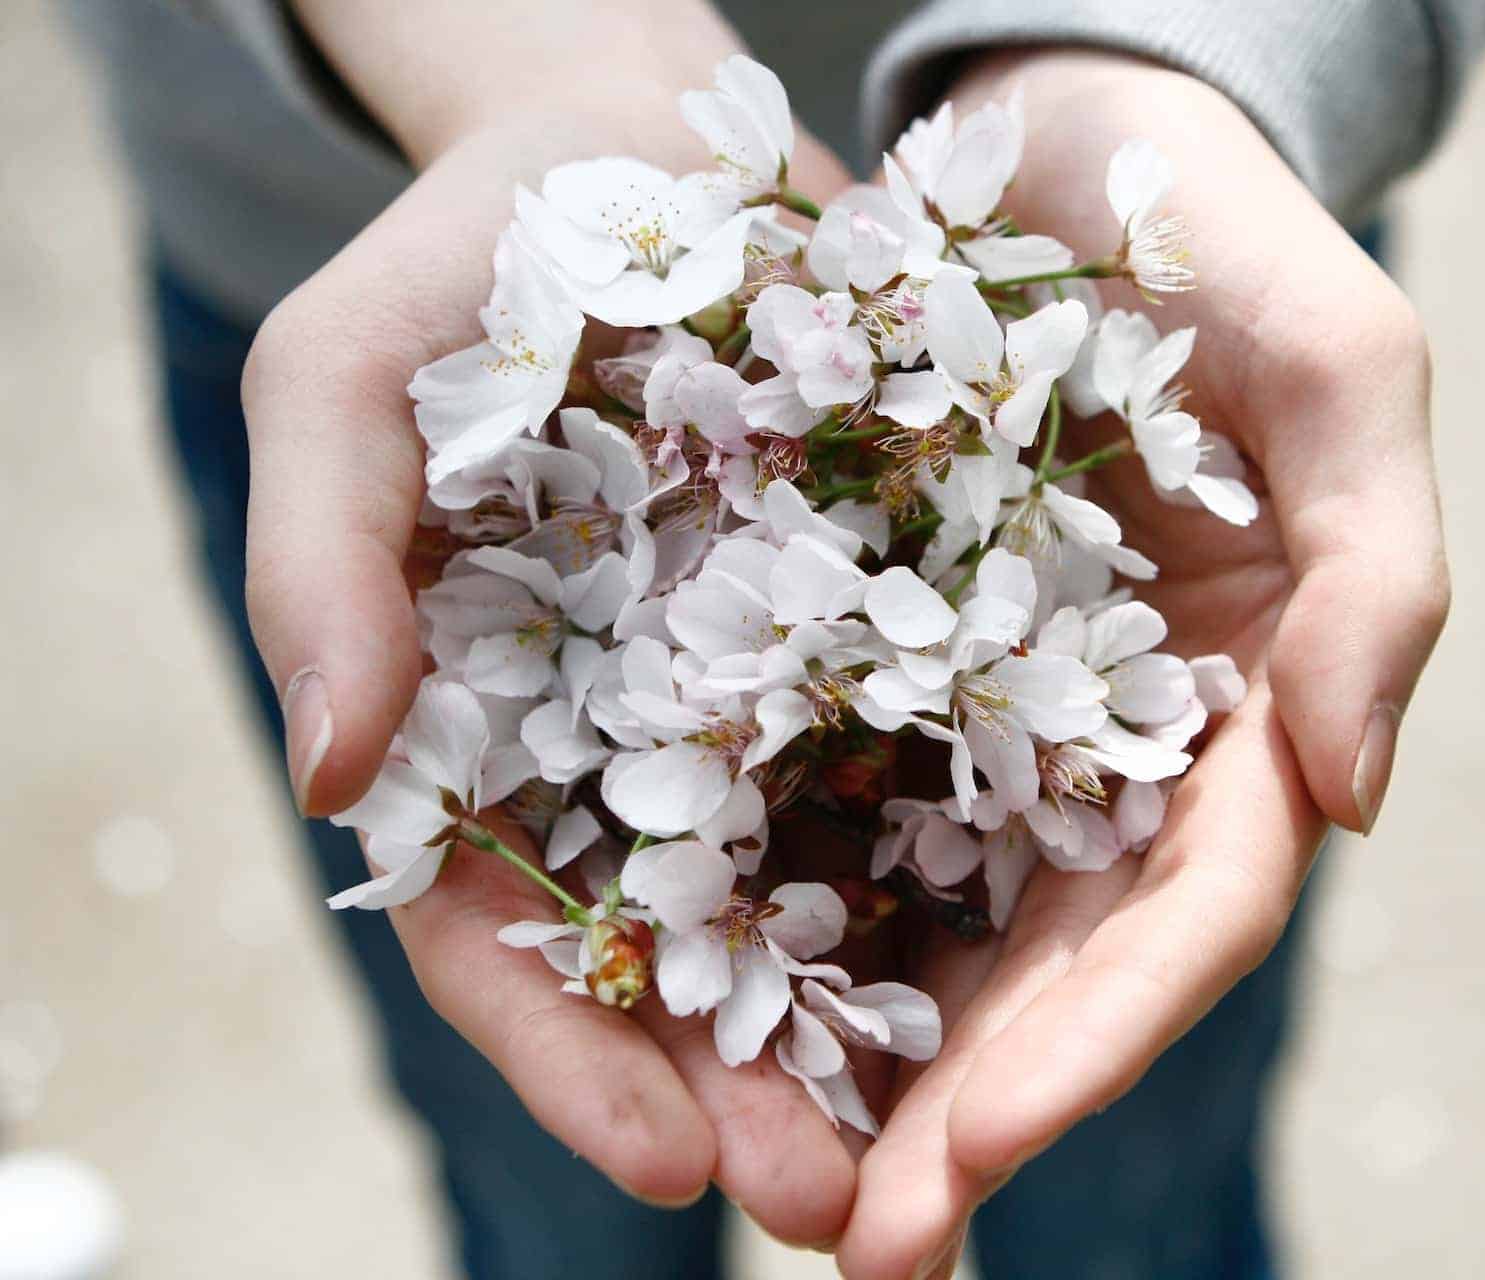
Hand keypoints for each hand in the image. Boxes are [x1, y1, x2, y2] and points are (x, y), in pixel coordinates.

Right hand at [241, 3, 869, 1244]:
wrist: (638, 148)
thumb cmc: (465, 265)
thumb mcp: (345, 383)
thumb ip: (321, 567)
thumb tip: (334, 772)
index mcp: (482, 736)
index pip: (501, 936)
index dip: (571, 1057)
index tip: (664, 1165)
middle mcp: (628, 746)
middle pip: (679, 957)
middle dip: (750, 1094)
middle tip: (839, 1215)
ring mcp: (761, 696)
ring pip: (818, 894)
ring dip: (882, 1032)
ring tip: (962, 1144)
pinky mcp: (885, 623)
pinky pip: (934, 754)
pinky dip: (978, 860)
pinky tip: (1053, 944)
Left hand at [833, 52, 1449, 1278]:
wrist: (1063, 140)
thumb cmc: (1217, 234)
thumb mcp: (1339, 358)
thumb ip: (1379, 570)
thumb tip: (1351, 799)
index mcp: (1246, 705)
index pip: (1190, 916)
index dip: (1096, 1046)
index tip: (975, 1150)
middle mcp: (1122, 742)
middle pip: (1056, 966)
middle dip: (965, 1111)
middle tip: (849, 1244)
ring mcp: (997, 713)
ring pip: (940, 922)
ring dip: (862, 1065)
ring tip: (761, 1183)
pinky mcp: (880, 658)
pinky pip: (829, 802)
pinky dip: (780, 913)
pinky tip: (699, 1006)